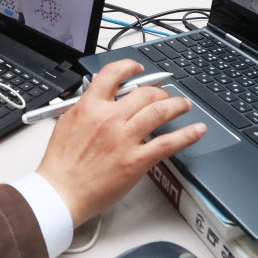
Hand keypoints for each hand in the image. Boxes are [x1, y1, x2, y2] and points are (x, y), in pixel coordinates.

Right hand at [36, 59, 205, 227]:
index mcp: (90, 107)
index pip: (113, 74)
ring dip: (177, 105)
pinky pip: (168, 143)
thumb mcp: (67, 122)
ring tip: (184, 105)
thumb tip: (97, 91)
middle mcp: (110, 119)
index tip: (137, 69)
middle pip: (144, 93)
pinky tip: (196, 130)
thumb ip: (85, 105)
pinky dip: (187, 135)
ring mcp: (125, 139)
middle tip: (164, 94)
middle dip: (159, 91)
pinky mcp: (136, 160)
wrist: (61, 191)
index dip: (129, 67)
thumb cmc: (61, 163)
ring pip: (159, 111)